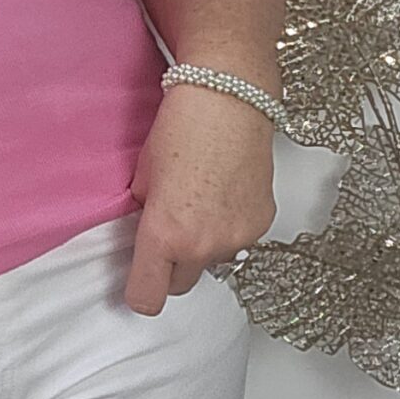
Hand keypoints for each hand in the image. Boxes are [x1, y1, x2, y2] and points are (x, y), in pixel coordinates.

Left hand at [121, 83, 276, 314]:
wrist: (230, 100)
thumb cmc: (182, 128)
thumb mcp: (142, 176)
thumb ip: (143, 214)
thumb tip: (144, 231)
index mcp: (165, 235)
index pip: (147, 298)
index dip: (139, 292)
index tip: (138, 281)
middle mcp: (203, 245)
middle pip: (180, 285)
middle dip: (170, 267)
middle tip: (168, 234)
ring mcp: (238, 237)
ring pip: (212, 263)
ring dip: (203, 247)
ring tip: (200, 205)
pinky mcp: (261, 224)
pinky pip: (239, 242)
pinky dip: (229, 229)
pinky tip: (224, 195)